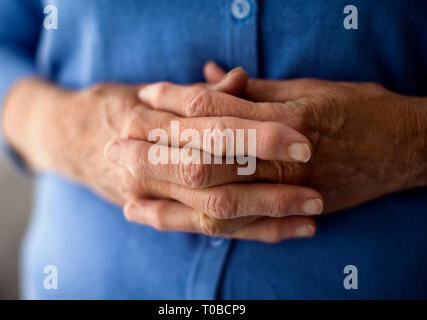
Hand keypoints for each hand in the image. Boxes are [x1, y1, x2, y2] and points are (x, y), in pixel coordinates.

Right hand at [3, 78, 320, 241]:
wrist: (69, 138)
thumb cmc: (115, 107)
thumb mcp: (152, 92)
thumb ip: (198, 95)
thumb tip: (240, 79)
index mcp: (144, 123)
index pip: (210, 131)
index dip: (257, 137)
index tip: (300, 138)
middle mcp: (143, 163)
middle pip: (214, 177)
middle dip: (268, 186)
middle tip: (317, 186)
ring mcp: (148, 194)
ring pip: (212, 212)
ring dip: (265, 217)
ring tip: (311, 216)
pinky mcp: (155, 212)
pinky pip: (205, 229)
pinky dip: (248, 232)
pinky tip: (283, 231)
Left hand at [137, 62, 426, 212]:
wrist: (405, 148)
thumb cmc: (360, 108)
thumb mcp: (310, 88)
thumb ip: (257, 89)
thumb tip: (213, 75)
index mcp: (285, 116)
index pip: (215, 111)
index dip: (175, 102)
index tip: (143, 95)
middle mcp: (282, 157)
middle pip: (204, 159)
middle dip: (155, 154)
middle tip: (116, 147)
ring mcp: (286, 189)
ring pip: (215, 200)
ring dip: (166, 198)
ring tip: (127, 196)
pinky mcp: (292, 211)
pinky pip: (239, 225)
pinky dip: (199, 224)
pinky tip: (162, 220)